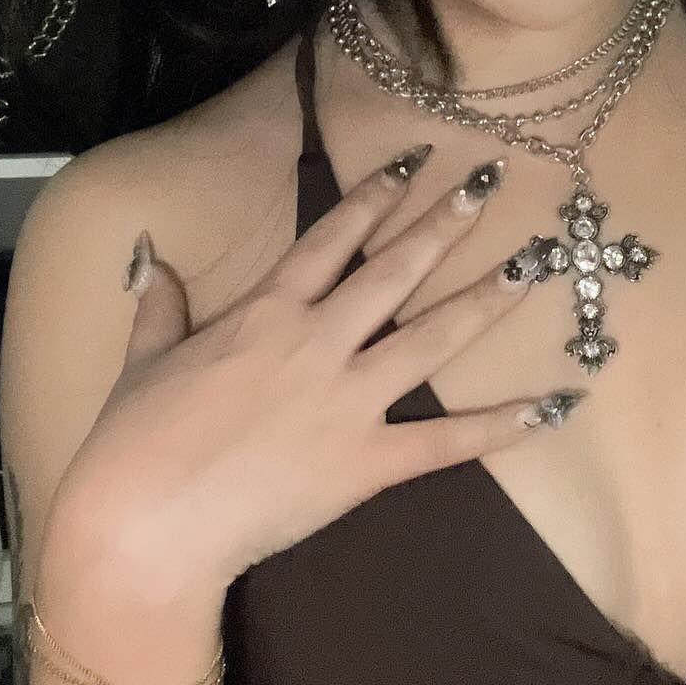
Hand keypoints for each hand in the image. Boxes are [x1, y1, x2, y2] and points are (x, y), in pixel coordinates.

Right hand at [58, 150, 581, 590]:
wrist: (145, 524)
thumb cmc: (133, 443)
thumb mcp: (143, 360)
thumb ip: (159, 305)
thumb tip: (150, 256)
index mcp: (265, 313)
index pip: (332, 238)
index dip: (374, 195)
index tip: (410, 160)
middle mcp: (318, 342)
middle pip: (396, 270)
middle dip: (446, 222)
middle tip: (489, 182)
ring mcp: (349, 401)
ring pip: (434, 337)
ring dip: (487, 299)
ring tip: (533, 264)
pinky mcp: (368, 462)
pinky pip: (447, 441)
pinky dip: (503, 424)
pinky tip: (552, 405)